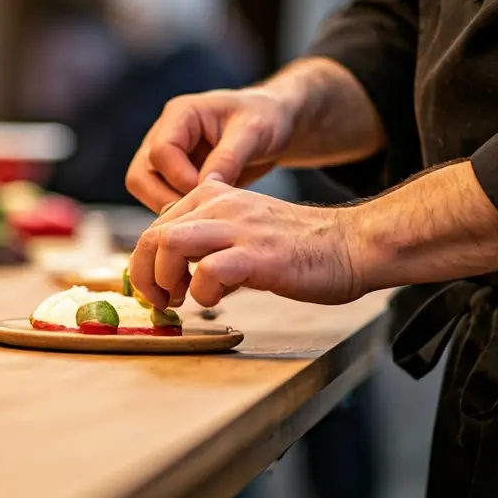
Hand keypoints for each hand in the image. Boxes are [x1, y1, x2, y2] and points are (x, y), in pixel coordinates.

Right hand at [124, 89, 296, 212]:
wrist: (273, 123)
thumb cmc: (265, 118)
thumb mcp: (253, 132)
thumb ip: (228, 158)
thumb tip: (204, 187)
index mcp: (180, 114)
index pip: (160, 152)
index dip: (180, 177)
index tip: (209, 190)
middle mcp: (163, 134)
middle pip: (139, 175)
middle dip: (166, 199)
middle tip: (200, 211)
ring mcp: (163, 157)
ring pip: (144, 190)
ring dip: (168, 208)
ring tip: (204, 213)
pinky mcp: (171, 175)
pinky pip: (159, 198)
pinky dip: (177, 211)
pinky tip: (204, 214)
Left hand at [130, 176, 365, 308]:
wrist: (353, 244)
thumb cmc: (300, 246)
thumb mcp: (244, 226)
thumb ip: (210, 235)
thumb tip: (174, 263)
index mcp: (213, 196)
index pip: (156, 226)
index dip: (145, 262)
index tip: (157, 288)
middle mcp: (220, 205)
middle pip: (153, 235)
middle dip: (144, 274)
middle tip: (160, 301)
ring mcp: (239, 228)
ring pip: (170, 243)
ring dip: (163, 278)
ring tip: (180, 299)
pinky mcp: (258, 255)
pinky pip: (209, 270)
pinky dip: (201, 292)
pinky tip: (215, 300)